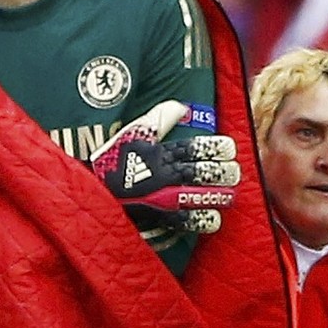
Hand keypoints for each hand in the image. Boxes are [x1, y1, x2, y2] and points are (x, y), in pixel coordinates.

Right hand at [89, 100, 239, 235]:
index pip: (193, 148)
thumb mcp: (133, 134)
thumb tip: (182, 107)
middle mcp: (163, 173)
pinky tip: (214, 219)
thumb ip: (159, 119)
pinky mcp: (156, 215)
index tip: (229, 149)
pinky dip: (200, 220)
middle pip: (201, 172)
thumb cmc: (112, 160)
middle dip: (221, 173)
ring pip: (197, 195)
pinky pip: (183, 219)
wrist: (92, 190)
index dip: (215, 148)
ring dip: (217, 196)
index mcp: (159, 152)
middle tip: (234, 173)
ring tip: (230, 196)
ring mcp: (161, 196)